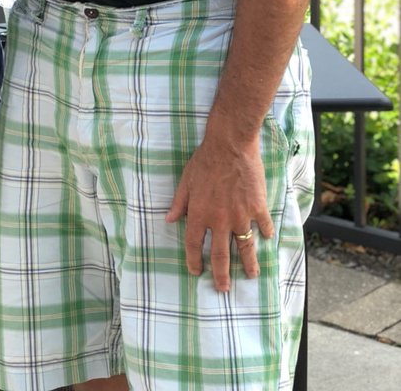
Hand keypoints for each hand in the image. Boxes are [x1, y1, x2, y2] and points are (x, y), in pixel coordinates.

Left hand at [165, 135, 273, 291]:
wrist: (230, 145)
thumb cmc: (205, 160)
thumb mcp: (186, 181)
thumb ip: (178, 203)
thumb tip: (169, 220)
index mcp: (199, 214)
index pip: (194, 245)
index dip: (194, 260)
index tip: (197, 272)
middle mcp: (219, 220)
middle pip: (221, 255)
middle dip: (221, 275)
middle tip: (223, 289)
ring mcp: (240, 216)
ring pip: (245, 248)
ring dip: (248, 264)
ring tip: (251, 276)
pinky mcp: (257, 208)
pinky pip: (263, 226)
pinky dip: (265, 233)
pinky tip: (266, 239)